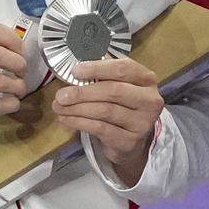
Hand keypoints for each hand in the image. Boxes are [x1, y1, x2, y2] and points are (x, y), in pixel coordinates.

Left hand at [54, 58, 164, 185]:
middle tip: (61, 95)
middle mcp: (149, 99)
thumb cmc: (123, 106)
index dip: (98, 68)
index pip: (123, 68)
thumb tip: (75, 70)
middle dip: (83, 92)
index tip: (75, 71)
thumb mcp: (120, 86)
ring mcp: (142, 122)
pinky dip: (79, 122)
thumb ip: (104, 76)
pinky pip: (100, 129)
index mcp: (146, 79)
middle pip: (113, 91)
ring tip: (59, 107)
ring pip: (105, 111)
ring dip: (77, 108)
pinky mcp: (130, 141)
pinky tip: (66, 119)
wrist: (133, 140)